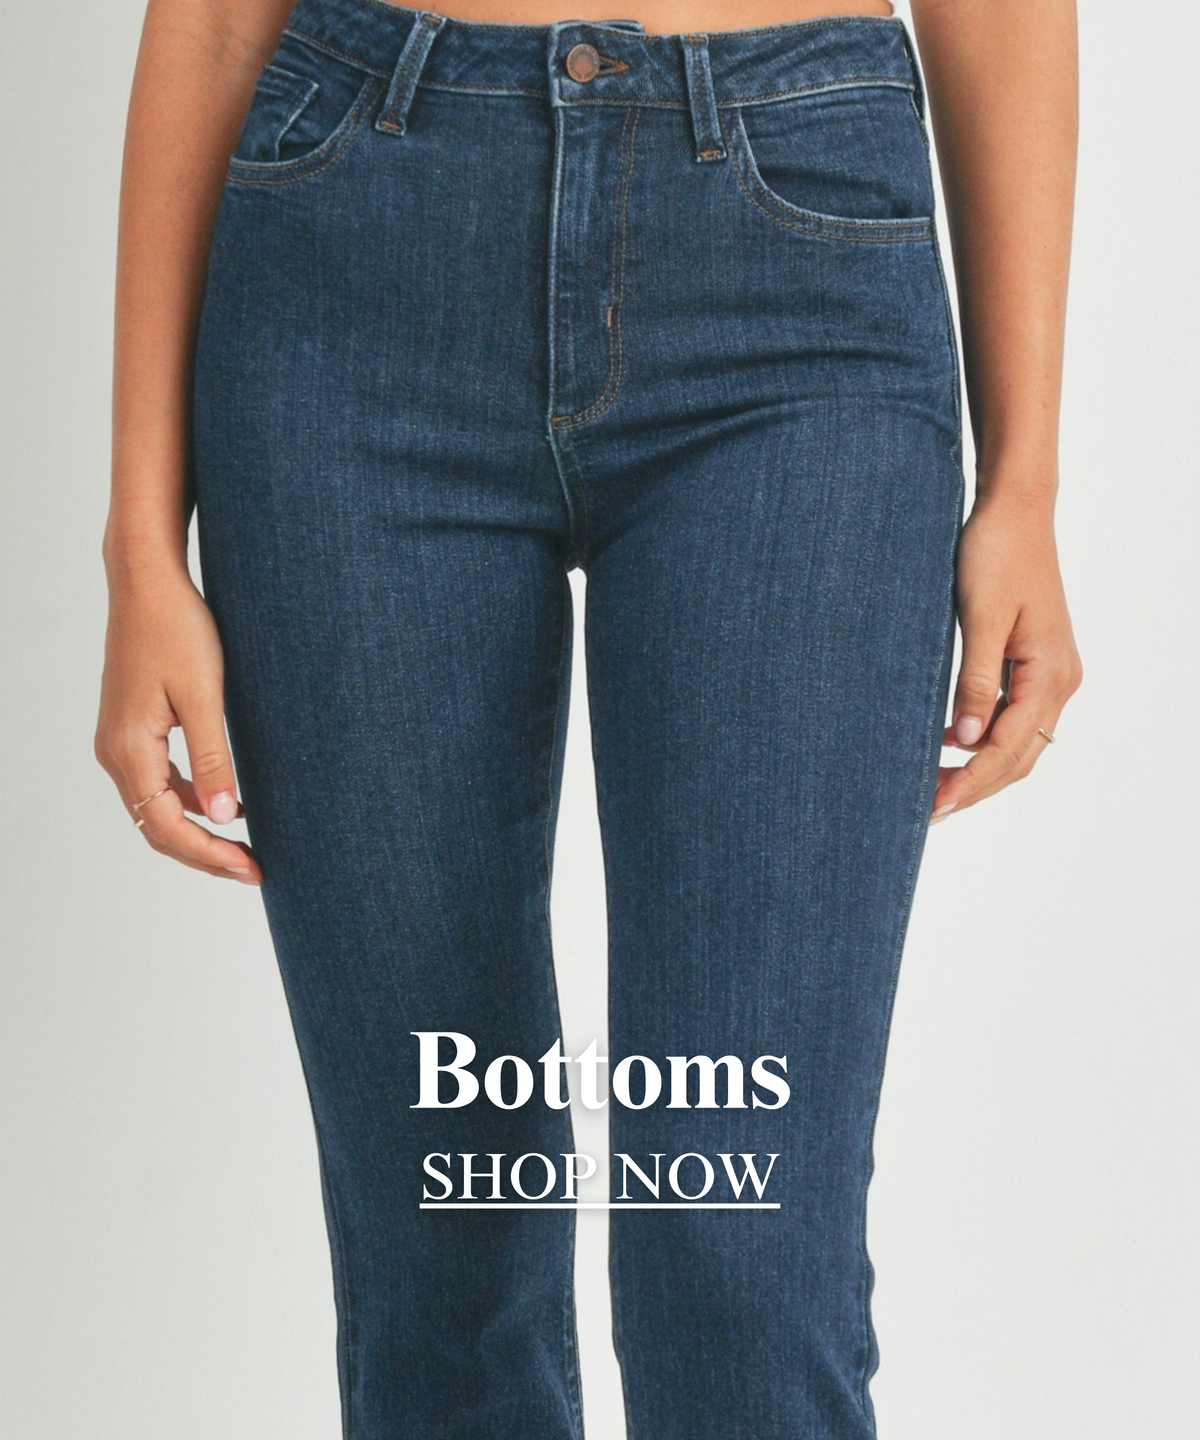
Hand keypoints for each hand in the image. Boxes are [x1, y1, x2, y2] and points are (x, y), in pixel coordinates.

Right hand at [94, 562, 261, 881]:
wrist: (148, 582)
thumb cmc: (177, 629)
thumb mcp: (204, 696)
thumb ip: (213, 759)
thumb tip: (225, 816)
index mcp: (129, 749)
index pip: (167, 827)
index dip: (209, 855)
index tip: (252, 867)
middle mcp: (115, 752)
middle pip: (157, 827)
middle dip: (205, 853)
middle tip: (254, 868)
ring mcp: (120, 741)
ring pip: (155, 808)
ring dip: (197, 831)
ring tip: (243, 846)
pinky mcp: (132, 729)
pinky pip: (156, 783)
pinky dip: (188, 803)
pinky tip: (224, 805)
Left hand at [931, 485, 1082, 822]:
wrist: (1015, 510)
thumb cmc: (995, 554)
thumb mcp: (980, 618)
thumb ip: (976, 682)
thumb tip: (969, 741)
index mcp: (1050, 674)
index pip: (1010, 749)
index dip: (971, 782)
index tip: (935, 806)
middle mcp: (1059, 680)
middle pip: (1020, 756)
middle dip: (975, 786)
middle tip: (927, 810)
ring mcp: (1050, 672)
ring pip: (1018, 742)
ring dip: (979, 768)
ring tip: (934, 788)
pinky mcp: (1034, 662)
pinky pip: (1014, 717)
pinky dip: (984, 739)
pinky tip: (949, 744)